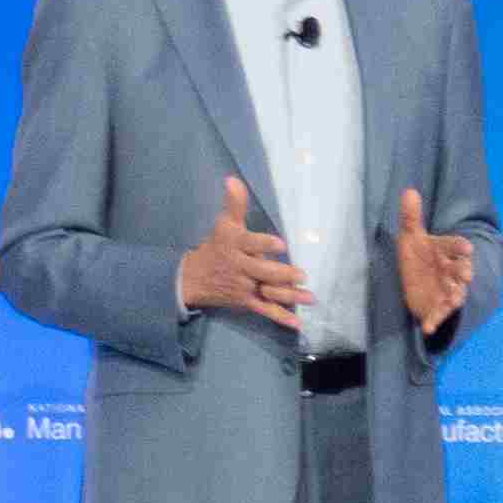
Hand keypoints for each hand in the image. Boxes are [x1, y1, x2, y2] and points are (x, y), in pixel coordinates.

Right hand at [178, 174, 307, 334]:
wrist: (193, 278)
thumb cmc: (216, 247)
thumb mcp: (224, 225)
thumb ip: (234, 204)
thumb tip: (233, 179)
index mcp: (235, 245)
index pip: (250, 243)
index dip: (264, 244)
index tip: (281, 244)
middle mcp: (240, 267)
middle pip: (262, 272)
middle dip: (282, 274)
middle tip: (301, 274)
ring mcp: (243, 286)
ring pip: (267, 292)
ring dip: (289, 296)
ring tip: (309, 298)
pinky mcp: (246, 302)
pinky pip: (264, 310)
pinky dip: (280, 317)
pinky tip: (297, 323)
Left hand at [390, 186, 482, 352]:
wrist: (417, 282)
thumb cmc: (418, 257)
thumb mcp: (411, 236)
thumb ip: (411, 217)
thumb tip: (408, 191)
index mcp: (447, 252)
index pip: (457, 247)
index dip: (460, 248)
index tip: (466, 248)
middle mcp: (451, 271)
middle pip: (461, 271)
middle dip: (464, 272)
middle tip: (466, 274)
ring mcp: (446, 290)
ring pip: (455, 294)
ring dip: (456, 296)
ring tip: (455, 299)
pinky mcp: (436, 308)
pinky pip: (436, 316)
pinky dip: (433, 322)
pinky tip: (427, 327)